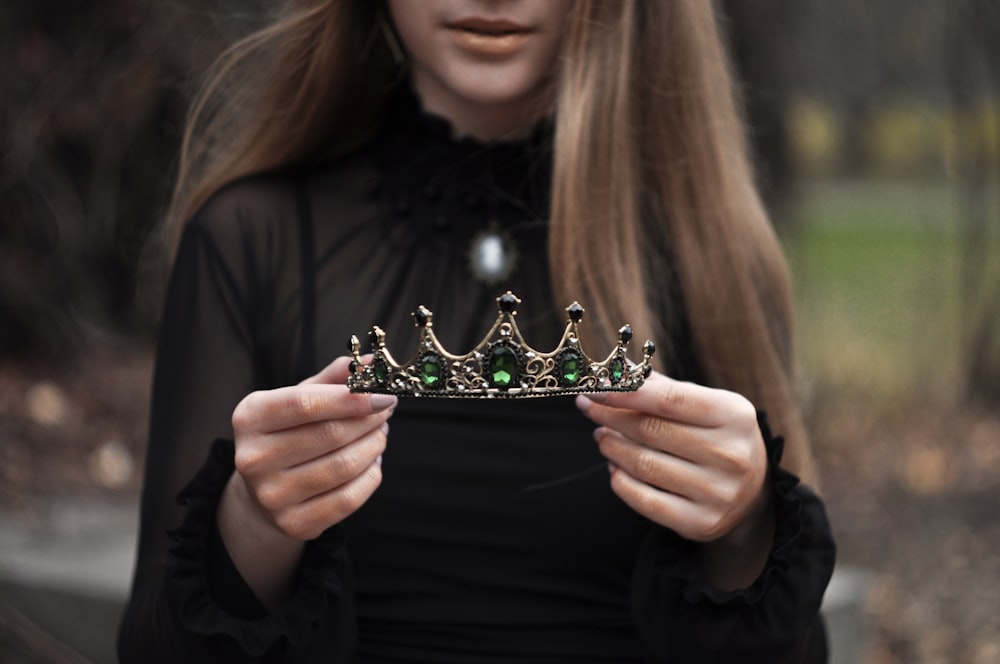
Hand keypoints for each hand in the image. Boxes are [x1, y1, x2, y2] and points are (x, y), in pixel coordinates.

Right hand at [230, 356, 394, 541]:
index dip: (351, 398)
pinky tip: (372, 461)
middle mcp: (253, 458)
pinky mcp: (294, 524)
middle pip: (330, 434)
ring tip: (380, 433)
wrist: (262, 493)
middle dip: (369, 419)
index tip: (384, 394)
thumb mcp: (299, 398)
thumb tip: (374, 364)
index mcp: (250, 417)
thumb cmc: (287, 434)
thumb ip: (334, 379)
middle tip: (387, 409)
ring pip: (343, 466)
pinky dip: (371, 475)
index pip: (305, 403)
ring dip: (374, 445)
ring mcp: (271, 496)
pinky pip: (349, 498)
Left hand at [575, 372, 769, 546]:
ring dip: (612, 447)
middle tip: (590, 409)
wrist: (752, 496)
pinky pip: (644, 500)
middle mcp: (731, 455)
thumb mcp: (707, 406)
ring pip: (643, 465)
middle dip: (610, 417)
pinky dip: (620, 480)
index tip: (593, 388)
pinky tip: (615, 466)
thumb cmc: (720, 439)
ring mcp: (717, 493)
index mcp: (735, 416)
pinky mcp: (701, 523)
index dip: (626, 393)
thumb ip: (663, 389)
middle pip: (651, 431)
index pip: (669, 400)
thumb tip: (616, 372)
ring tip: (602, 436)